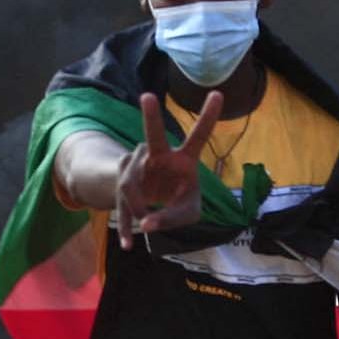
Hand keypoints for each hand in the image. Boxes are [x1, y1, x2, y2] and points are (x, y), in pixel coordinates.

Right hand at [113, 91, 223, 248]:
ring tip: (145, 226)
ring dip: (139, 208)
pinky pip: (121, 202)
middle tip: (147, 96)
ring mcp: (136, 166)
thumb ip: (173, 219)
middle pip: (153, 136)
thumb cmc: (178, 200)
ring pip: (132, 185)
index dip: (208, 117)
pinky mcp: (121, 182)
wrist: (149, 201)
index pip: (198, 137)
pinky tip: (127, 244)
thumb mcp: (187, 213)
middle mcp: (158, 156)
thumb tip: (146, 224)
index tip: (218, 93)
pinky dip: (126, 227)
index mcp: (183, 160)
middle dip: (151, 117)